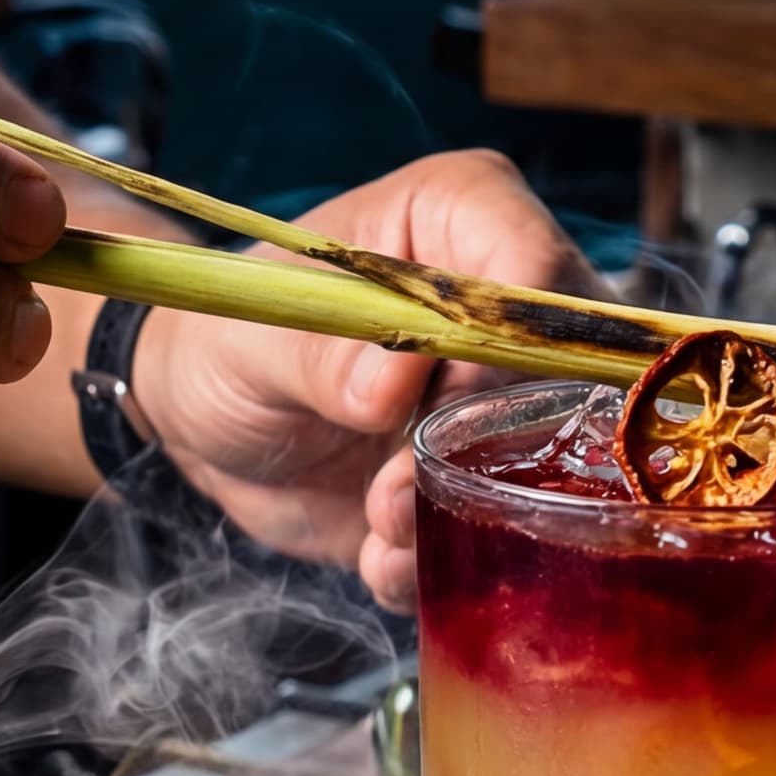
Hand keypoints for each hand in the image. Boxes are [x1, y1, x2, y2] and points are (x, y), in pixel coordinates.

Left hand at [129, 150, 600, 608]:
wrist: (205, 420)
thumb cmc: (226, 338)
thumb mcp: (249, 340)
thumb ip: (319, 354)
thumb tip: (394, 382)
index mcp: (459, 218)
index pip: (537, 268)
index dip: (504, 346)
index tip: (429, 407)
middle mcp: (509, 302)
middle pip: (571, 375)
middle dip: (483, 454)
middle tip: (389, 490)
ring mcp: (510, 392)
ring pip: (553, 463)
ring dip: (463, 514)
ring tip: (375, 524)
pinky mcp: (491, 473)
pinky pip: (510, 527)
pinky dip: (444, 557)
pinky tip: (378, 555)